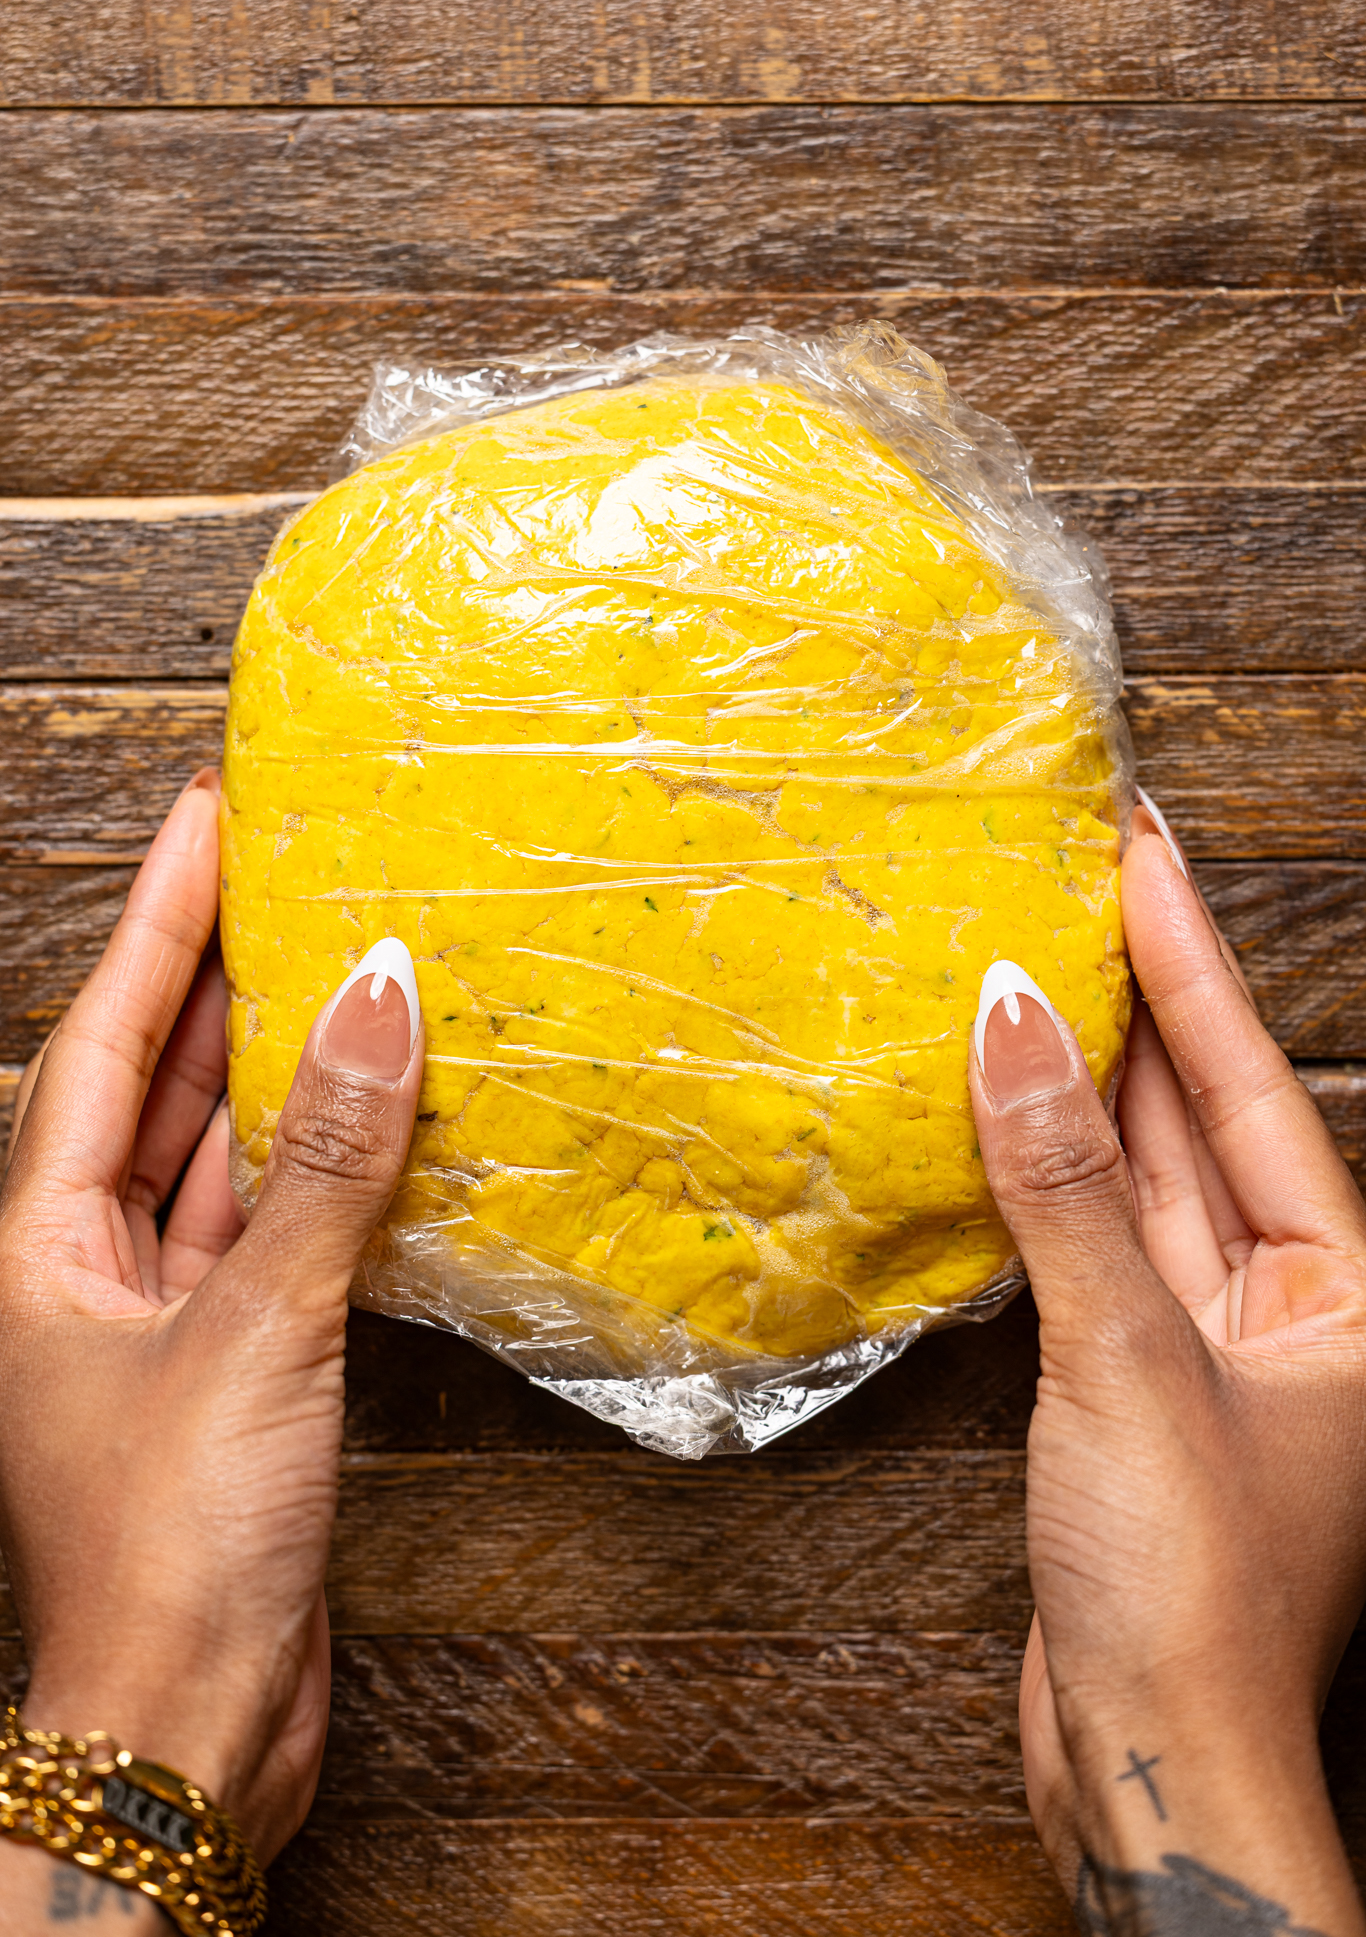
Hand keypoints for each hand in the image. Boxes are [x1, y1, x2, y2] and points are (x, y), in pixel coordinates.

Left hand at [0, 771, 422, 1919]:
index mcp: (35, 1241)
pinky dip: (328, 1168)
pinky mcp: (234, 1365)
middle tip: (286, 860)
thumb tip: (379, 996)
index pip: (102, 1035)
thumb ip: (329, 1160)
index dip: (162, 917)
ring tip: (339, 956)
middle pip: (155, 1081)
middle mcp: (84, 1264)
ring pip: (223, 1154)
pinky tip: (377, 1114)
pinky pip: (281, 1228)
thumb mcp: (255, 1326)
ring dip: (279, 1065)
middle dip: (217, 970)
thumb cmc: (170, 1543)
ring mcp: (160, 1316)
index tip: (212, 813)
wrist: (186, 1730)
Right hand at [970, 802, 1365, 1931]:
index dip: (1190, 961)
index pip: (1250, 1087)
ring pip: (1132, 1184)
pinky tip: (992, 1118)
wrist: (1154, 1774)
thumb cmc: (1194, 1592)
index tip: (1138, 850)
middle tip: (1072, 880)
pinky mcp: (1125, 1396)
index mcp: (1348, 1292)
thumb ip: (1066, 1186)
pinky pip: (1083, 1252)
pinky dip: (1035, 1184)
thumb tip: (1013, 1015)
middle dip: (1133, 1002)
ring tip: (1027, 966)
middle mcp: (1289, 1310)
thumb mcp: (1130, 1360)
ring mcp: (1204, 1352)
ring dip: (1076, 1085)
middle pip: (1195, 1123)